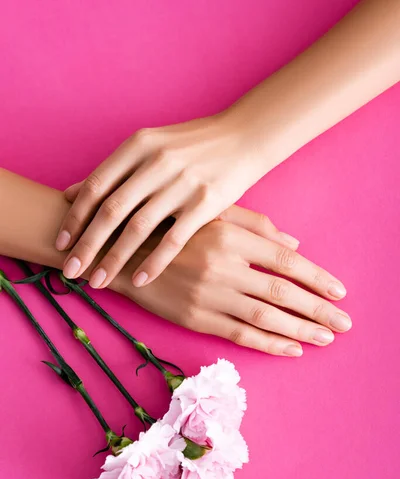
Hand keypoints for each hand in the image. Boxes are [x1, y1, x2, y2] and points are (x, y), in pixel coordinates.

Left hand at [56, 112, 274, 288]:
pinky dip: (154, 261)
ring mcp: (182, 182)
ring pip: (138, 227)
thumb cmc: (191, 146)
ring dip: (114, 258)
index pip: (97, 186)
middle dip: (87, 244)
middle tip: (70, 271)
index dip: (75, 216)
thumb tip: (71, 194)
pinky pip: (174, 239)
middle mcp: (157, 162)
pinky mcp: (207, 202)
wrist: (243, 138)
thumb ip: (112, 171)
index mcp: (138, 146)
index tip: (60, 243)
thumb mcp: (148, 147)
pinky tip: (139, 280)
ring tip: (98, 281)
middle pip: (111, 210)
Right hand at [112, 206, 350, 355]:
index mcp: (229, 235)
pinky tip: (292, 349)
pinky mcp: (195, 318)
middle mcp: (222, 266)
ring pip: (265, 318)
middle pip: (282, 293)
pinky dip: (269, 343)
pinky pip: (239, 335)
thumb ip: (255, 225)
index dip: (316, 277)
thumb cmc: (169, 227)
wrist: (118, 252)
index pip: (285, 261)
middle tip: (345, 323)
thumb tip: (296, 243)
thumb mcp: (210, 213)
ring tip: (326, 337)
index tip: (340, 291)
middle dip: (318, 309)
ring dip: (301, 330)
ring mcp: (208, 295)